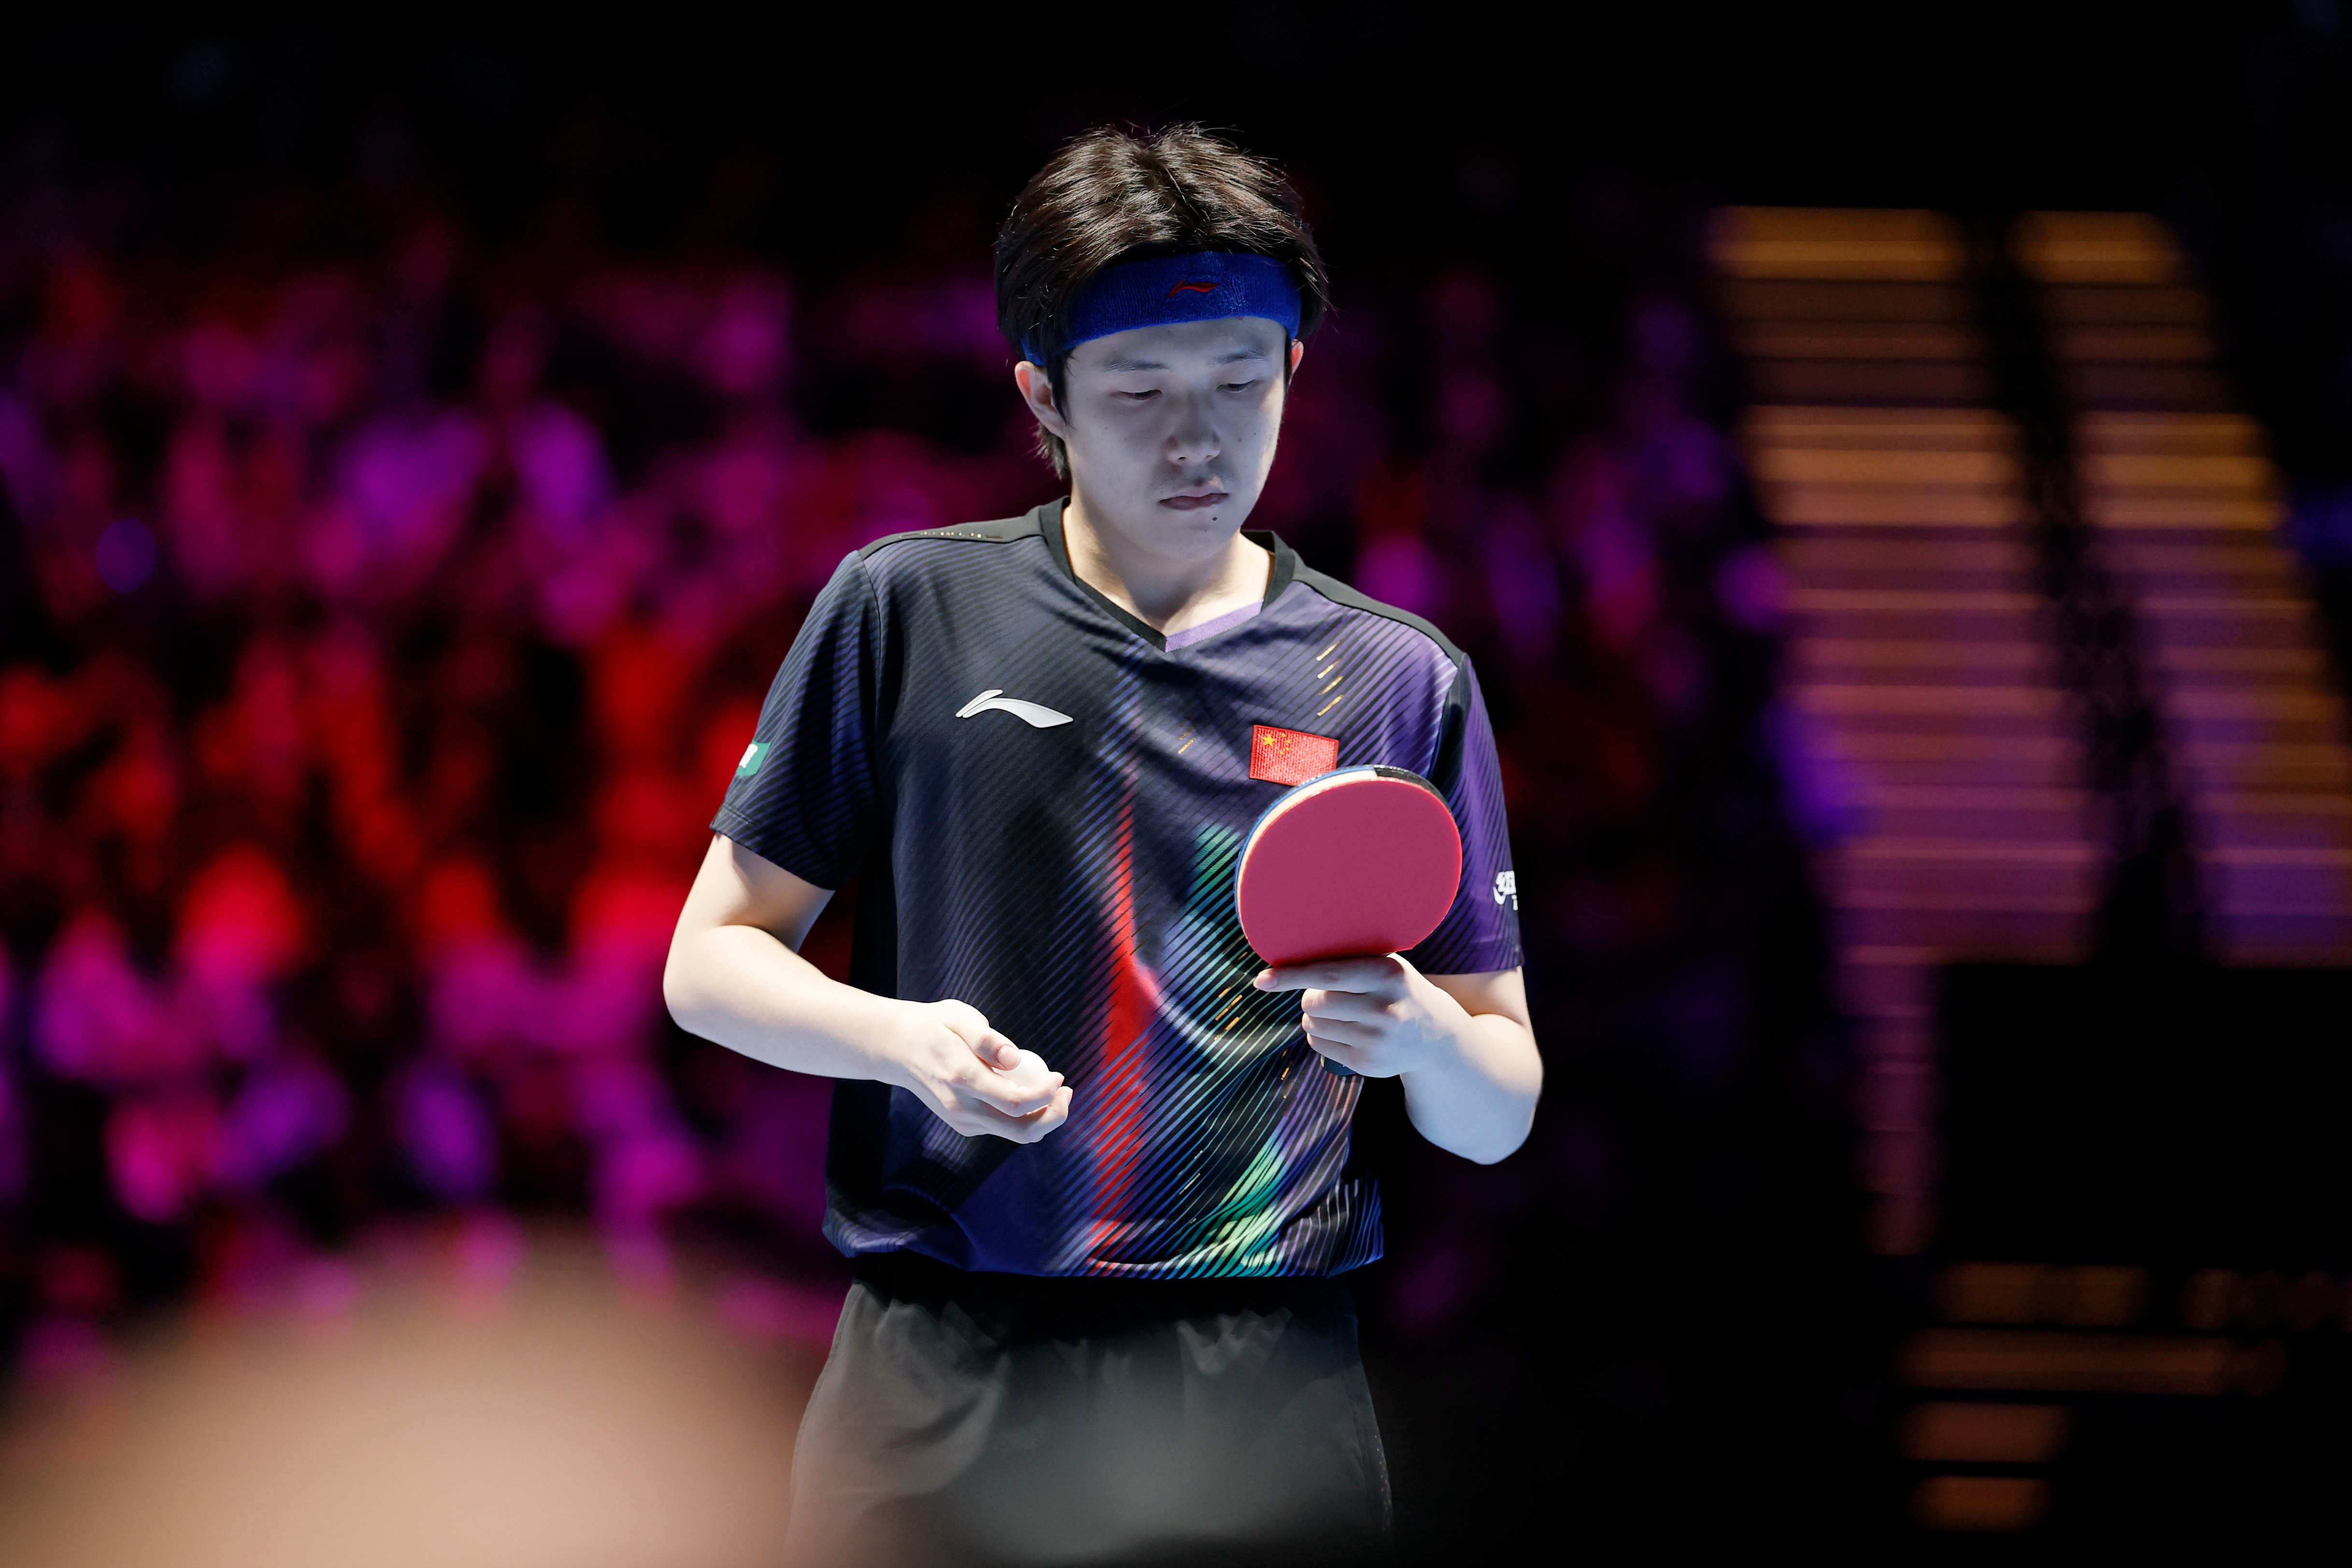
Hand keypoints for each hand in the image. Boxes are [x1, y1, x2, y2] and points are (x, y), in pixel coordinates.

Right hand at [884, 999, 1072, 1142]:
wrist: (898, 1049)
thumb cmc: (935, 1026)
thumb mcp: (959, 1017)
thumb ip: (988, 1039)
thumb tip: (1016, 1058)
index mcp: (963, 1078)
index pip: (1016, 1102)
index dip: (1046, 1094)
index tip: (1059, 1076)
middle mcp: (962, 1107)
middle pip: (1022, 1131)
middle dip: (1054, 1116)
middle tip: (1066, 1091)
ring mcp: (962, 1120)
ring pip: (1015, 1134)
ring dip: (1042, 1118)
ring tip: (1053, 1090)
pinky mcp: (963, 1124)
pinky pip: (1002, 1128)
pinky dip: (1023, 1116)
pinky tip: (1027, 1090)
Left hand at [1252, 955, 1470, 1078]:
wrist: (1435, 1035)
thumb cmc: (1396, 988)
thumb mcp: (1386, 963)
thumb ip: (1349, 956)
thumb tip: (1290, 952)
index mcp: (1387, 975)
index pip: (1328, 976)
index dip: (1291, 976)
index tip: (1262, 979)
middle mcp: (1384, 1009)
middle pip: (1314, 1002)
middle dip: (1310, 996)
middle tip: (1328, 993)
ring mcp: (1376, 1041)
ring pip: (1312, 1025)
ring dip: (1314, 1016)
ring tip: (1340, 1011)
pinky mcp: (1368, 1065)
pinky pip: (1318, 1046)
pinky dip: (1321, 1035)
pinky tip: (1345, 1029)